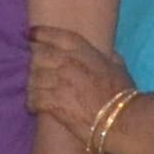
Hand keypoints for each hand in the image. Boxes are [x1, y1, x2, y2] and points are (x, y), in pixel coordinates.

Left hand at [26, 25, 134, 139]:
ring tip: (35, 92)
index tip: (30, 34)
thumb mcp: (119, 69)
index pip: (57, 36)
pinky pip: (33, 98)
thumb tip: (108, 53)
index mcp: (84, 52)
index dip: (41, 33)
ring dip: (33, 86)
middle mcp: (69, 63)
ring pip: (33, 78)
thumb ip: (111, 57)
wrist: (123, 120)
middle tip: (37, 73)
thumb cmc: (123, 95)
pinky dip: (31, 103)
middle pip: (39, 57)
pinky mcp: (54, 102)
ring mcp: (60, 82)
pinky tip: (33, 107)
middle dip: (36, 65)